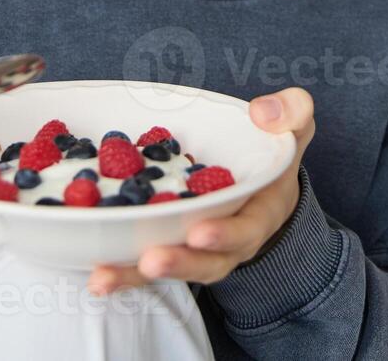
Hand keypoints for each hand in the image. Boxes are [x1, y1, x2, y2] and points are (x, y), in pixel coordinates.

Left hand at [87, 87, 314, 295]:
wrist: (262, 184)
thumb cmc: (273, 151)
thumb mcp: (294, 127)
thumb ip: (291, 112)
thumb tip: (263, 111)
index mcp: (259, 214)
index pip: (245, 230)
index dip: (225, 234)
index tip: (200, 232)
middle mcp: (228, 243)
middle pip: (205, 262)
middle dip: (178, 262)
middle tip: (151, 259)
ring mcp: (196, 250)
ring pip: (169, 268)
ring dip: (135, 276)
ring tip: (103, 277)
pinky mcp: (167, 245)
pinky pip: (143, 264)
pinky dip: (119, 270)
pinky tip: (93, 272)